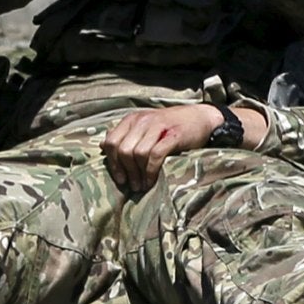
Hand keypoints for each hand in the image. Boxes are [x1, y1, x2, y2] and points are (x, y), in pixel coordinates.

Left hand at [102, 105, 261, 192]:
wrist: (201, 118)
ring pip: (137, 153)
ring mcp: (157, 126)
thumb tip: (102, 146)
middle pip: (122, 149)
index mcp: (132, 119)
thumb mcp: (145, 127)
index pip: (111, 141)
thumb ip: (126, 135)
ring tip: (142, 185)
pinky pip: (155, 155)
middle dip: (125, 171)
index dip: (112, 163)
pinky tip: (151, 180)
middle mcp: (142, 121)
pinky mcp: (172, 135)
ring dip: (138, 174)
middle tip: (132, 185)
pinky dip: (150, 171)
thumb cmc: (172, 126)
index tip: (120, 178)